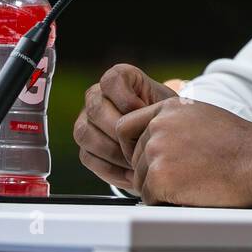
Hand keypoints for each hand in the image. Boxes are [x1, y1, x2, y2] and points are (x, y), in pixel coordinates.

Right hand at [74, 63, 177, 190]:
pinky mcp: (84, 145)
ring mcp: (86, 120)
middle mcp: (96, 95)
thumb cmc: (166, 116)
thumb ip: (156, 108)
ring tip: (138, 161)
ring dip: (114, 152)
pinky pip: (87, 157)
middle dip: (121, 132)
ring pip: (86, 134)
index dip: (127, 99)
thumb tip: (147, 124)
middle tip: (142, 145)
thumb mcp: (167, 106)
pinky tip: (130, 173)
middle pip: (96, 109)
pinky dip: (110, 168)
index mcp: (118, 78)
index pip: (111, 80)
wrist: (162, 136)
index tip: (145, 113)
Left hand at [115, 98, 251, 207]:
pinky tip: (191, 193)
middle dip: (153, 171)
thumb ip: (174, 123)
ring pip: (140, 180)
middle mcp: (159, 125)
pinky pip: (148, 197)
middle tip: (185, 176)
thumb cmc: (239, 144)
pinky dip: (166, 202)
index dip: (133, 147)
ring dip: (161, 188)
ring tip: (194, 182)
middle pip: (135, 158)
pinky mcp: (160, 177)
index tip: (147, 159)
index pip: (126, 127)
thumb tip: (154, 141)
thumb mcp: (203, 117)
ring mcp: (157, 150)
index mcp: (169, 108)